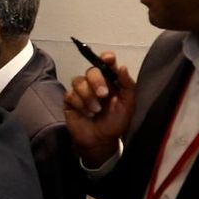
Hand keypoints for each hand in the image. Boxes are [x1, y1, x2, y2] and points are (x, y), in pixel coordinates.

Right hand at [63, 52, 137, 166]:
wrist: (100, 140)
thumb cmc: (116, 122)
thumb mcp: (128, 105)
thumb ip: (127, 85)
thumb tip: (122, 66)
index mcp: (110, 80)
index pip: (106, 62)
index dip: (106, 58)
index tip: (108, 60)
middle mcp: (94, 83)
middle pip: (91, 70)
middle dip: (97, 81)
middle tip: (103, 95)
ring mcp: (81, 91)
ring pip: (78, 81)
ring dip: (88, 97)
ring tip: (96, 111)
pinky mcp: (70, 101)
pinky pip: (71, 95)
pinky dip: (80, 105)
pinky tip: (86, 114)